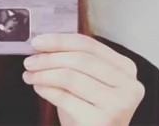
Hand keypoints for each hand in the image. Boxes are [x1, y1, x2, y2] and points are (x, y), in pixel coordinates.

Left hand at [22, 33, 144, 125]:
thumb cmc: (89, 107)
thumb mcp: (86, 79)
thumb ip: (72, 59)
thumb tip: (42, 43)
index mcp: (125, 67)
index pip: (88, 44)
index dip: (59, 40)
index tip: (36, 42)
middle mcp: (129, 85)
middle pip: (79, 60)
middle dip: (48, 58)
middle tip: (28, 61)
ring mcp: (118, 105)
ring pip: (70, 77)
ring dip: (44, 74)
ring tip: (29, 75)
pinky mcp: (103, 122)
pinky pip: (65, 98)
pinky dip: (47, 90)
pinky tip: (38, 87)